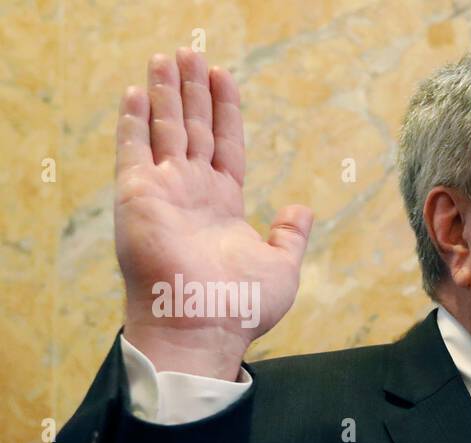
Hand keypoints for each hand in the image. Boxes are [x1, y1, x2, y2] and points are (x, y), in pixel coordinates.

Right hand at [116, 49, 312, 379]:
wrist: (204, 325)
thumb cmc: (242, 306)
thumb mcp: (282, 266)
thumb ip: (289, 234)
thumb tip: (301, 209)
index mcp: (224, 204)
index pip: (225, 144)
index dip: (225, 110)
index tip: (223, 76)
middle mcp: (192, 192)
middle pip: (194, 127)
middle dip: (192, 90)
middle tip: (190, 52)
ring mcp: (164, 191)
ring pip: (164, 128)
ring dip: (165, 92)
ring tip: (165, 57)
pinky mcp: (139, 195)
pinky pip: (133, 150)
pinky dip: (133, 121)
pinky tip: (134, 93)